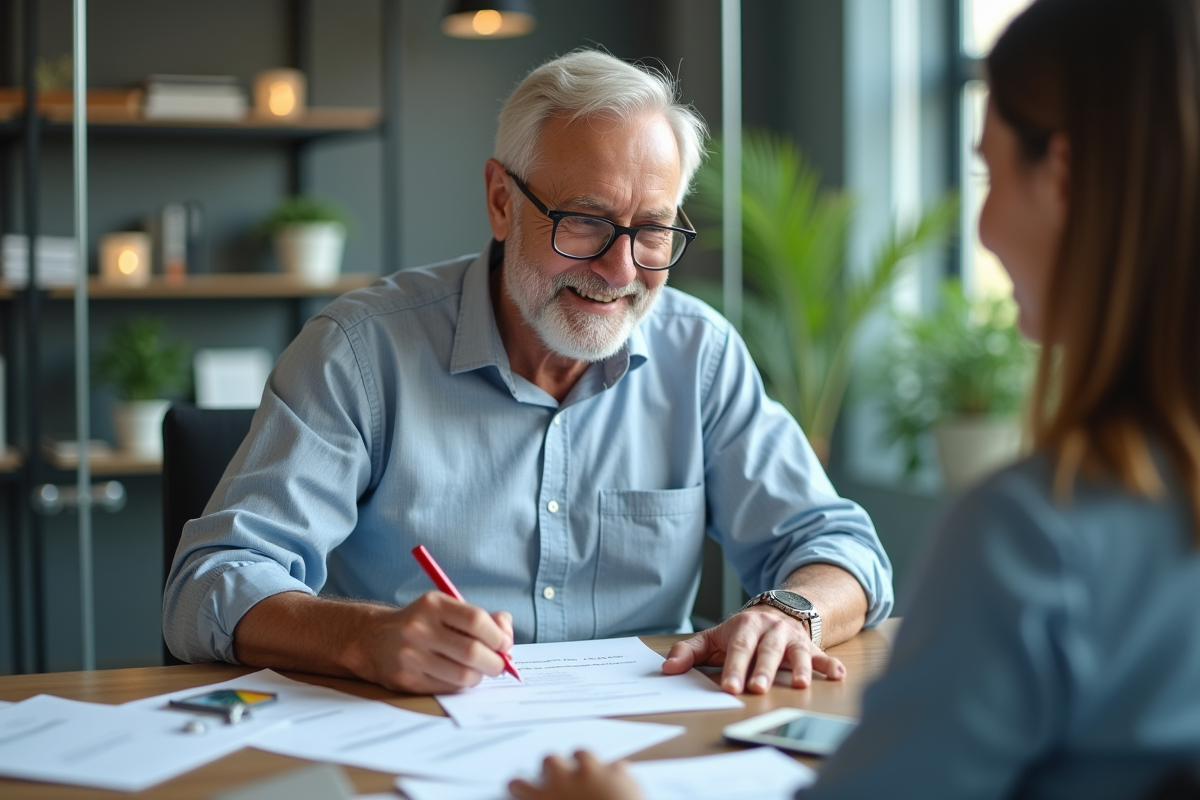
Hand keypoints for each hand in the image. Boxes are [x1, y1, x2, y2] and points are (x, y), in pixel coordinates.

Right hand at [353, 591, 514, 693]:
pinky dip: (460, 685)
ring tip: (476, 670)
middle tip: (498, 664)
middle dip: (495, 662)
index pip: (477, 620)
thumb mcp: (446, 609)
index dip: (498, 636)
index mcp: (433, 605)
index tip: (504, 644)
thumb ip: (481, 618)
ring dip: (478, 676)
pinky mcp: (406, 680)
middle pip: (473, 652)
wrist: (373, 639)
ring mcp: (411, 656)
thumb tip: (506, 634)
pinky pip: (447, 689)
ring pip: (463, 676)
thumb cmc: (422, 623)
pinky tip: (456, 676)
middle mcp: (419, 629)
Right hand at [509, 751, 643, 799]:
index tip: (521, 787)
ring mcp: (591, 772)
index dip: (519, 786)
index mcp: (544, 799)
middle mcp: (564, 781)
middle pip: (549, 760)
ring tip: (586, 775)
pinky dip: (613, 773)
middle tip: (556, 778)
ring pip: (581, 754)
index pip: (519, 785)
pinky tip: (614, 782)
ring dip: (582, 763)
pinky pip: (614, 765)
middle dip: (552, 768)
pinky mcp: (616, 772)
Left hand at [661, 606, 844, 692]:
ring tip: (800, 684)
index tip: (729, 688)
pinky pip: (822, 654)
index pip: (738, 648)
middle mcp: (770, 629)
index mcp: (744, 626)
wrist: (776, 611)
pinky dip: (830, 664)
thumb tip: (667, 668)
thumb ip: (689, 651)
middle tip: (757, 689)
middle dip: (762, 670)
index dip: (733, 668)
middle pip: (766, 651)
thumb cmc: (741, 633)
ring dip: (799, 668)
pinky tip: (838, 675)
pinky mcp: (810, 646)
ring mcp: (791, 637)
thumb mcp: (713, 637)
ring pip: (795, 652)